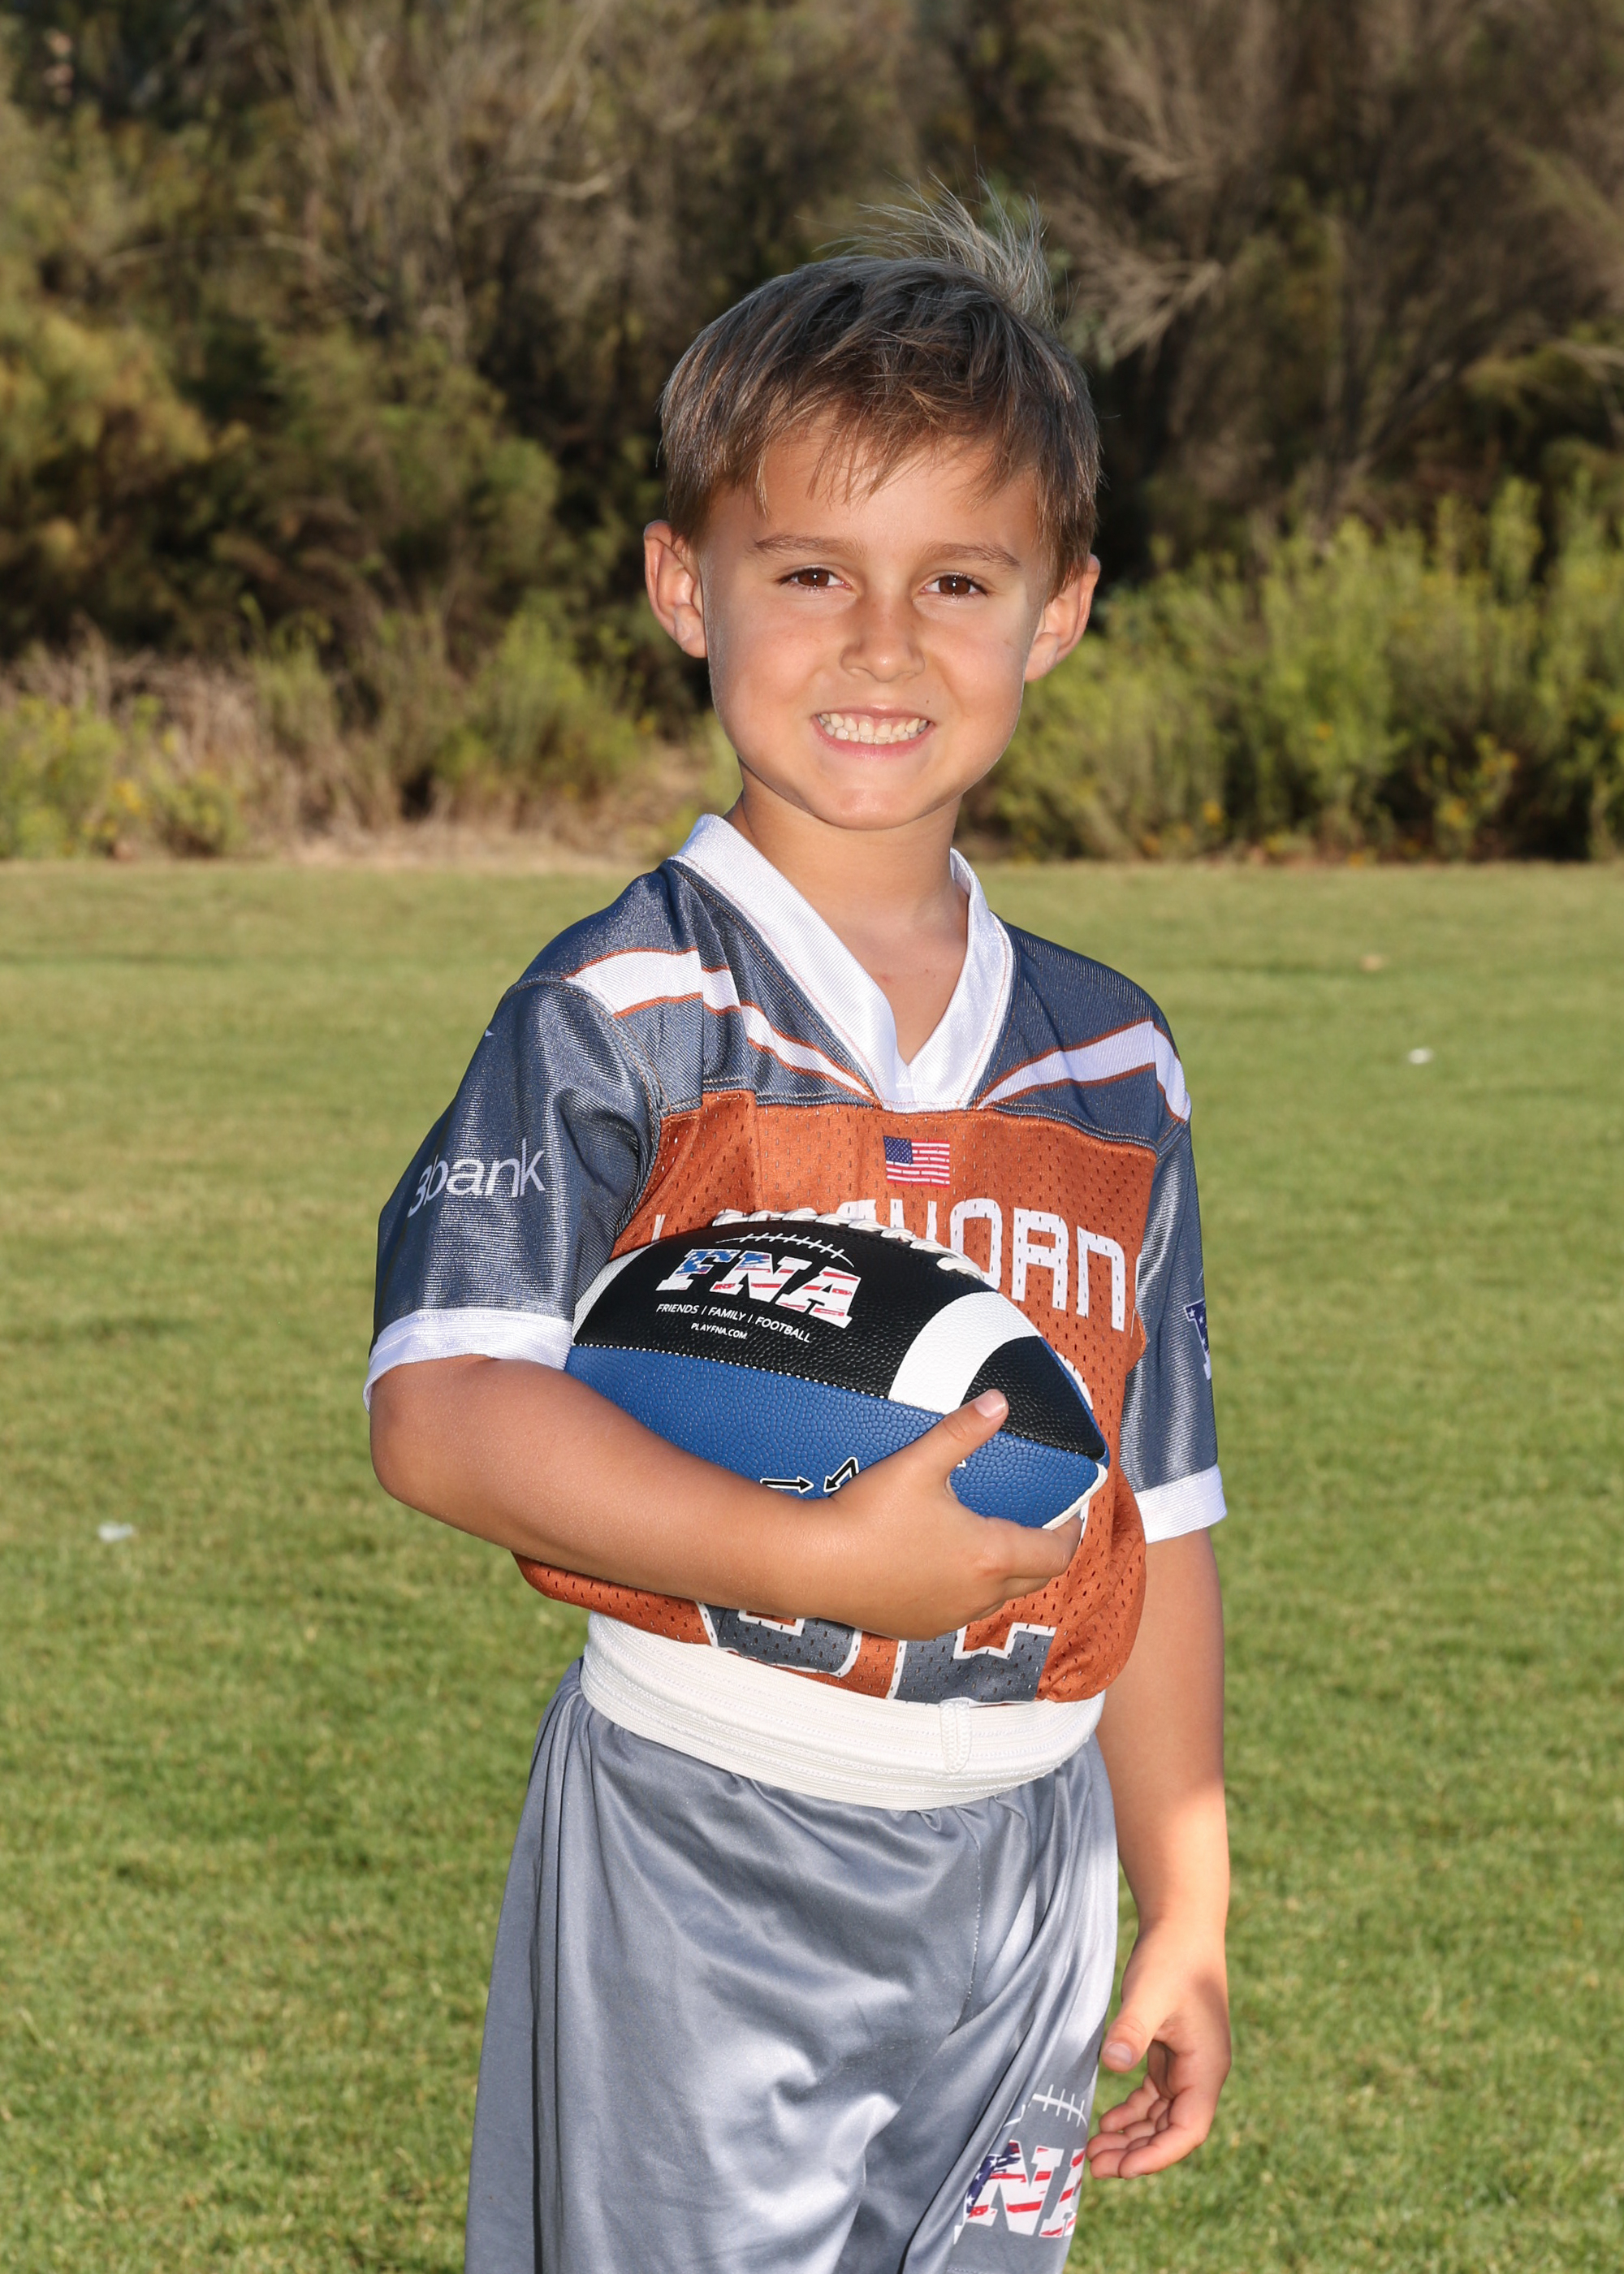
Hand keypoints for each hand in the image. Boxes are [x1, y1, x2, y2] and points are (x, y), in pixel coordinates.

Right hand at [808, 1390, 1082, 1639]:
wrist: (812, 1565)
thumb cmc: (866, 1515)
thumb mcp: (918, 1463)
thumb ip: (963, 1430)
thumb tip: (999, 1401)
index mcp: (988, 1557)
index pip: (1055, 1553)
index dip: (1070, 1532)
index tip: (1070, 1512)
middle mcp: (977, 1596)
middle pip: (1035, 1579)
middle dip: (1044, 1552)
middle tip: (1041, 1524)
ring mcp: (948, 1617)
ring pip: (997, 1598)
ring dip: (1006, 1573)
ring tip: (994, 1540)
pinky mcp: (920, 1628)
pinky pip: (962, 1611)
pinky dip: (969, 1590)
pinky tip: (947, 1566)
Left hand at [1084, 1921, 1230, 2177]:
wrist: (1183, 1925)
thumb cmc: (1172, 1958)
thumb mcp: (1149, 1994)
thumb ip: (1132, 2029)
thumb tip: (1114, 2064)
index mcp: (1206, 2069)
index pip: (1188, 2131)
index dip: (1158, 2155)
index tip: (1124, 2169)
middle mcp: (1200, 2073)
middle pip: (1171, 2130)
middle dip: (1137, 2152)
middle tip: (1095, 2166)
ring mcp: (1186, 2064)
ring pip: (1160, 2117)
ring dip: (1132, 2136)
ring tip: (1094, 2151)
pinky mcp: (1169, 2052)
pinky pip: (1153, 2096)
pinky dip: (1132, 2112)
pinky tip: (1107, 2122)